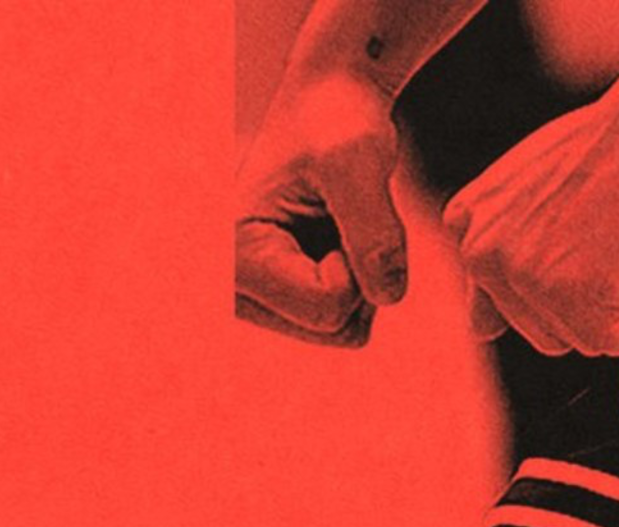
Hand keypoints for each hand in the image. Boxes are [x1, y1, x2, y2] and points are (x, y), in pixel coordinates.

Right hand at [231, 67, 408, 344]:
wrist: (326, 105)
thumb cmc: (335, 119)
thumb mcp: (358, 160)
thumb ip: (374, 229)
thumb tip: (387, 295)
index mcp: (231, 258)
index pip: (329, 308)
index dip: (358, 262)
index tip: (337, 208)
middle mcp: (232, 291)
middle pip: (336, 328)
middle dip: (361, 274)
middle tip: (340, 213)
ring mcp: (255, 302)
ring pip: (346, 329)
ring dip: (363, 276)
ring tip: (337, 221)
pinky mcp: (278, 304)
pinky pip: (350, 321)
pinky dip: (361, 279)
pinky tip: (335, 235)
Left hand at [446, 87, 618, 356]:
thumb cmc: (616, 147)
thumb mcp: (534, 191)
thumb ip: (503, 252)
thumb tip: (478, 331)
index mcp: (469, 225)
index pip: (501, 309)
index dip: (557, 278)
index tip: (575, 231)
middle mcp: (483, 251)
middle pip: (544, 333)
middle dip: (586, 296)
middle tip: (604, 229)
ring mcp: (524, 274)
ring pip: (580, 339)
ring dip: (613, 300)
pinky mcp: (570, 293)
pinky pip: (612, 342)